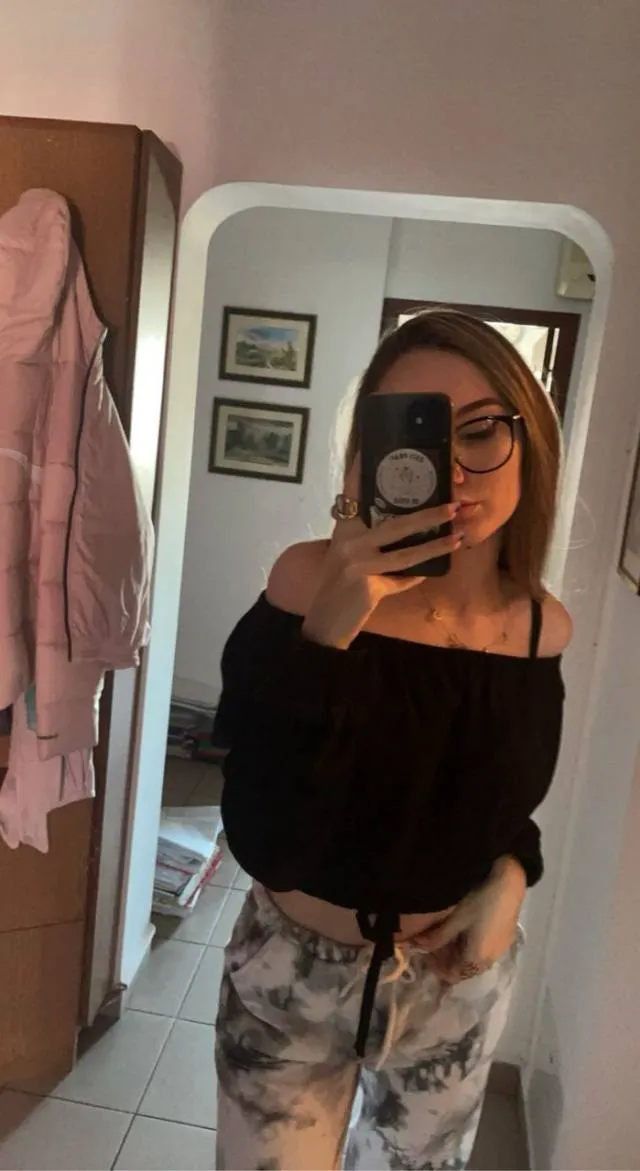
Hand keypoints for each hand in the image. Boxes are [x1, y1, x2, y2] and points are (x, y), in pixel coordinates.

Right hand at [303, 458, 461, 648]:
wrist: (325, 621)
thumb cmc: (342, 587)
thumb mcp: (353, 559)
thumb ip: (377, 544)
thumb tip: (411, 530)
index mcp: (344, 529)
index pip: (353, 492)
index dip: (361, 468)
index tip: (369, 445)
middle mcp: (349, 541)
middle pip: (395, 522)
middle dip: (428, 514)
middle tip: (454, 504)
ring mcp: (357, 562)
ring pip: (406, 551)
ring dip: (436, 543)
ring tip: (459, 534)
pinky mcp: (366, 583)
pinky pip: (403, 577)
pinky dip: (422, 571)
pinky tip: (443, 562)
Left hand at [413, 857, 525, 983]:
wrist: (509, 885)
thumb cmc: (479, 903)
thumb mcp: (455, 920)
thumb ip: (437, 937)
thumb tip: (417, 945)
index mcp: (477, 959)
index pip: (453, 975)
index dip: (437, 967)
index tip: (427, 952)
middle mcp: (490, 960)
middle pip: (464, 969)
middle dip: (447, 959)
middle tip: (435, 941)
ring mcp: (500, 950)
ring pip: (475, 960)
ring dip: (459, 953)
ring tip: (448, 934)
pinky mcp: (505, 939)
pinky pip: (485, 951)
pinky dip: (471, 946)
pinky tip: (466, 930)